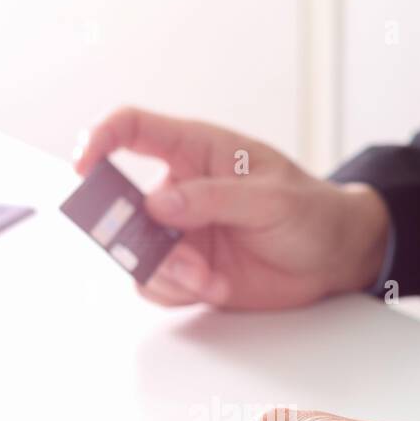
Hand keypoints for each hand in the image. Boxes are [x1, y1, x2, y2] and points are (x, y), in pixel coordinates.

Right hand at [73, 107, 389, 308]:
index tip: (84, 167)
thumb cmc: (311, 213)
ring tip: (205, 277)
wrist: (335, 259)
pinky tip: (213, 287)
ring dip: (163, 270)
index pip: (134, 130)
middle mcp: (181, 191)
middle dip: (127, 231)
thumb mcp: (271, 199)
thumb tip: (158, 203)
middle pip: (121, 202)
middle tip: (156, 249)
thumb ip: (214, 199)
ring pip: (137, 252)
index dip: (101, 140)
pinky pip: (157, 284)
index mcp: (197, 152)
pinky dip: (177, 291)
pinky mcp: (190, 271)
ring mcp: (182, 233)